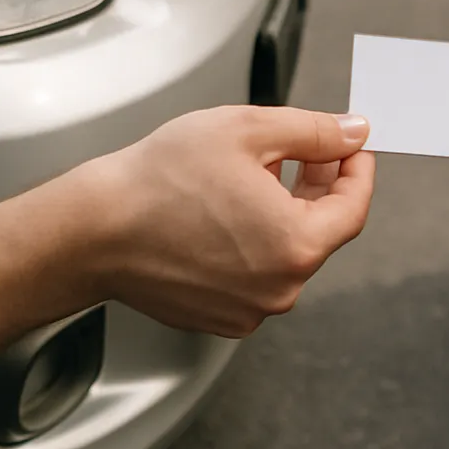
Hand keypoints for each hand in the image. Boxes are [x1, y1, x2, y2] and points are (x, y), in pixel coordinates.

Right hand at [78, 106, 374, 337]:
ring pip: (285, 251)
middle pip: (321, 229)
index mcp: (297, 246)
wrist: (91, 230)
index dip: (356, 168)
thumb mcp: (248, 130)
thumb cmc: (157, 182)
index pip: (355, 206)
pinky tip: (222, 214)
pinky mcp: (220, 317)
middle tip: (298, 150)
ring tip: (245, 177)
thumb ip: (314, 131)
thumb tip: (352, 133)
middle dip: (315, 185)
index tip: (350, 147)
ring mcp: (249, 310)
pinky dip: (252, 243)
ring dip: (280, 212)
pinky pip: (255, 274)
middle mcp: (280, 289)